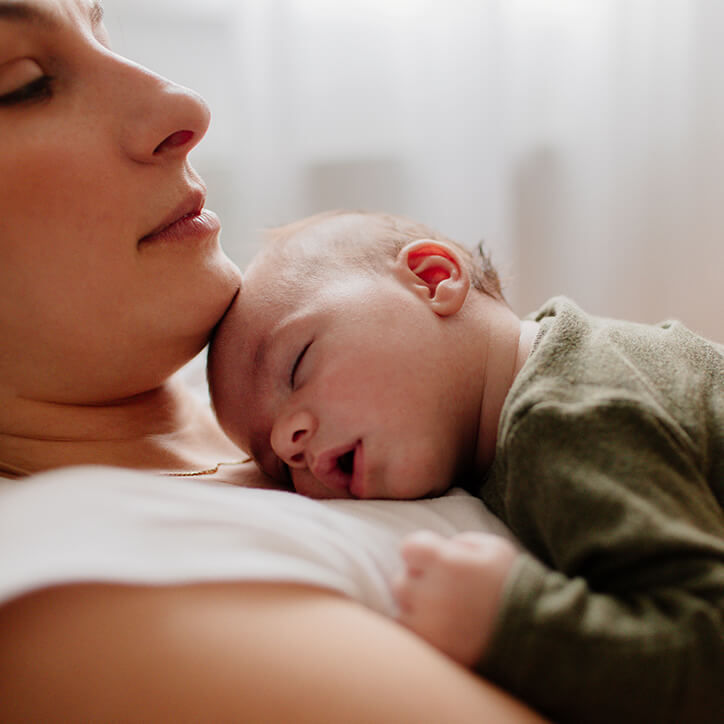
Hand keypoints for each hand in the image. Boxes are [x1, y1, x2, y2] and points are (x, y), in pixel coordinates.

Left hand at [393, 530, 517, 666]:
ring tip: (443, 610)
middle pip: (402, 580)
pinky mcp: (433, 650)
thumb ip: (460, 542)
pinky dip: (418, 630)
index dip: (421, 553)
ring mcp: (430, 624)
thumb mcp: (492, 547)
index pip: (408, 548)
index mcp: (447, 562)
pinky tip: (439, 627)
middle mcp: (432, 593)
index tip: (436, 561)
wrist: (535, 633)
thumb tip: (439, 548)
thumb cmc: (512, 583)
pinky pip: (409, 635)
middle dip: (418, 581)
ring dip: (415, 608)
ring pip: (402, 609)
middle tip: (444, 589)